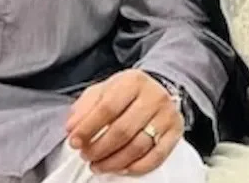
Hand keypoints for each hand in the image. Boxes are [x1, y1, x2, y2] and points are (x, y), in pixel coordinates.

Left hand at [64, 69, 183, 175]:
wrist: (159, 89)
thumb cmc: (127, 93)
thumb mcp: (104, 90)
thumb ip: (85, 106)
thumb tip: (73, 127)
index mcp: (133, 81)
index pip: (107, 108)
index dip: (88, 128)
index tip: (74, 141)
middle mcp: (153, 97)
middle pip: (122, 130)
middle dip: (99, 148)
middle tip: (85, 155)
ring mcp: (166, 116)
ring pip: (137, 147)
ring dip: (113, 161)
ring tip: (98, 165)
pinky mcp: (175, 132)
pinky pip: (156, 156)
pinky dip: (136, 167)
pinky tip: (120, 168)